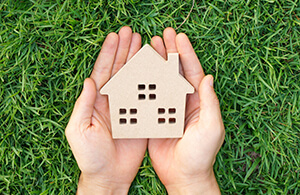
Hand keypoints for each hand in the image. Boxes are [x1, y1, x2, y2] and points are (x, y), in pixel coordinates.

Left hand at [65, 26, 146, 193]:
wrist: (108, 175)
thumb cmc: (90, 156)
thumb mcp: (79, 130)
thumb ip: (84, 105)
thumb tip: (89, 81)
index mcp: (97, 101)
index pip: (103, 72)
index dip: (108, 53)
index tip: (115, 37)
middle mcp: (112, 100)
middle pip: (119, 70)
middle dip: (124, 51)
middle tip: (132, 33)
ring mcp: (128, 107)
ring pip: (133, 79)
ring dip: (137, 61)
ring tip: (143, 43)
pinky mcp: (140, 117)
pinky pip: (146, 95)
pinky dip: (150, 81)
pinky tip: (155, 69)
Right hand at [148, 28, 224, 193]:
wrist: (183, 175)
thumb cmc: (201, 154)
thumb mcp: (211, 128)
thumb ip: (210, 103)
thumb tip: (208, 77)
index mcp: (198, 101)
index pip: (193, 72)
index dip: (186, 54)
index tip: (178, 38)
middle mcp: (183, 101)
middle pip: (176, 72)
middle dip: (170, 53)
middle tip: (162, 35)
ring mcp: (168, 108)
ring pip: (161, 81)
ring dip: (155, 64)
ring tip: (149, 48)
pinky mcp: (155, 117)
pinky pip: (149, 97)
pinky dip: (144, 84)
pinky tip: (137, 73)